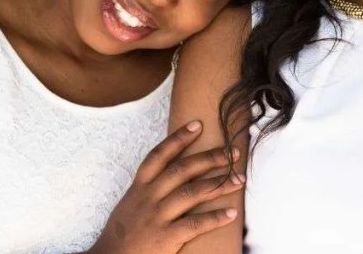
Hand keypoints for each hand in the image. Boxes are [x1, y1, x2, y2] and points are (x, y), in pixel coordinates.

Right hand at [89, 120, 243, 253]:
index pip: (159, 155)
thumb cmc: (123, 233)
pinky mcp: (165, 238)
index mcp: (139, 188)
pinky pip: (195, 224)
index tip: (198, 124)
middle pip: (182, 170)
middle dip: (210, 159)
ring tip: (240, 179)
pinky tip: (232, 213)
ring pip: (192, 193)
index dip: (178, 138)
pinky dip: (215, 218)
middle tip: (233, 153)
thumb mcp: (131, 204)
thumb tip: (175, 172)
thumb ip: (150, 188)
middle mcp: (148, 198)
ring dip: (219, 184)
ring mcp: (156, 217)